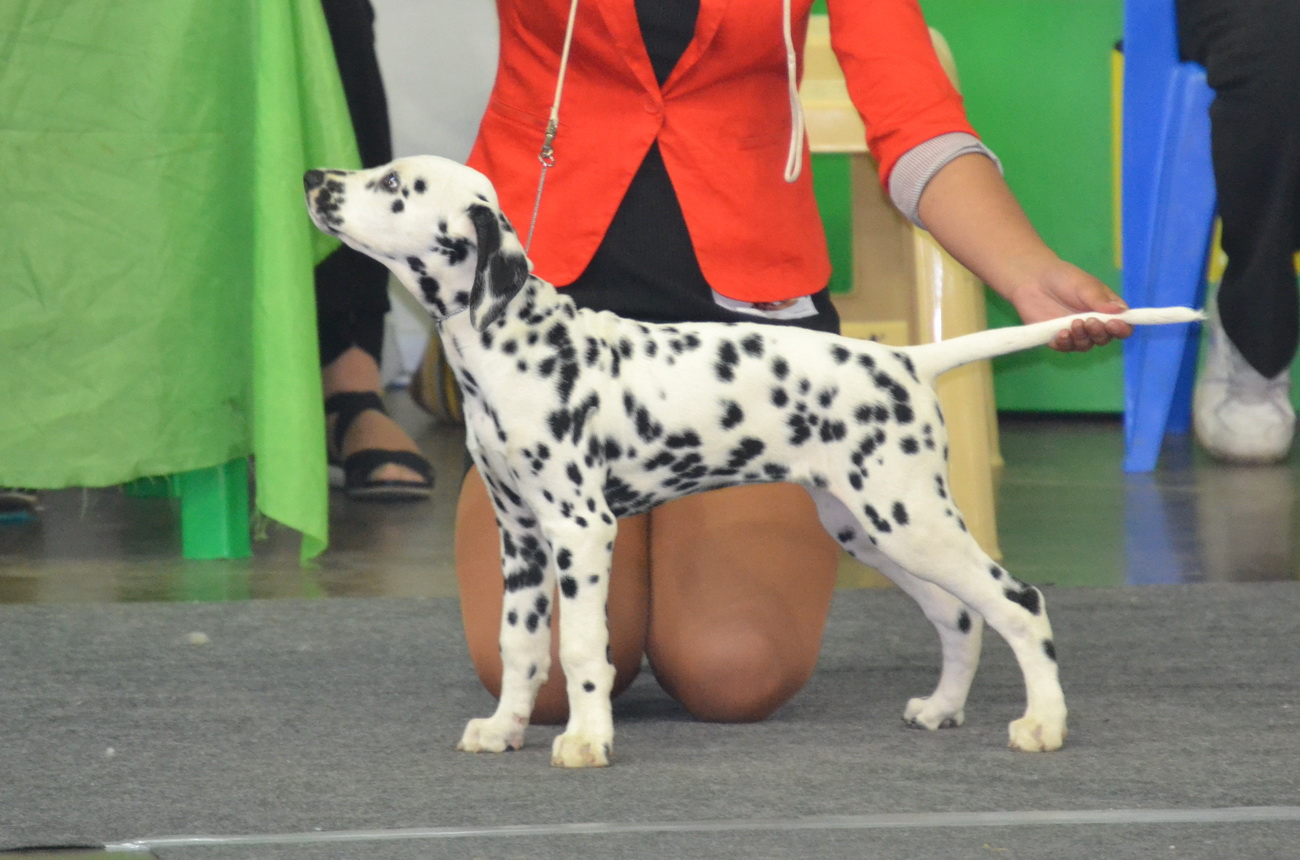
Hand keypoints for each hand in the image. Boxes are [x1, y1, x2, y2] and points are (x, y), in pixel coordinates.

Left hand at [1003, 259, 1132, 352]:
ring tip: (1074, 323)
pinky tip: (1061, 334)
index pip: (1122, 325)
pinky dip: (1065, 343)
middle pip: (1105, 338)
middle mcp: (1093, 324)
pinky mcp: (1057, 338)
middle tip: (1089, 321)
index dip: (1122, 329)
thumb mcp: (1083, 284)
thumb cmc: (1062, 278)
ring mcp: (1075, 333)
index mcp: (1107, 310)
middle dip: (1099, 333)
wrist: (1032, 279)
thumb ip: (1099, 299)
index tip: (1114, 324)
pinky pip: (1065, 347)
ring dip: (1082, 338)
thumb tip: (1121, 311)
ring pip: (1086, 345)